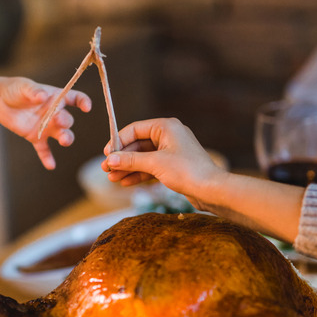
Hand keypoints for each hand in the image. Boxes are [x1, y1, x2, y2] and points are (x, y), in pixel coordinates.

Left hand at [0, 76, 91, 169]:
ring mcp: (47, 127)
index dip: (83, 102)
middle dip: (65, 122)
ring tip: (64, 142)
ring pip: (62, 135)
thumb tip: (42, 95)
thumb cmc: (16, 90)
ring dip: (66, 139)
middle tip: (58, 121)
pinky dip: (47, 158)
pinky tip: (50, 166)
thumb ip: (34, 91)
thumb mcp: (23, 87)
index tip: (86, 107)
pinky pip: (44, 150)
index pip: (75, 98)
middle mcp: (55, 114)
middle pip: (68, 120)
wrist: (2, 102)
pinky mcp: (36, 138)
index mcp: (56, 98)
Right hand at [101, 118, 225, 208]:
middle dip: (122, 158)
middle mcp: (169, 136)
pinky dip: (139, 174)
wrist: (210, 189)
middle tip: (106, 169)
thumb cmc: (187, 171)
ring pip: (143, 157)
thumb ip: (130, 161)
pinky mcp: (173, 166)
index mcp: (166, 127)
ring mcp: (171, 151)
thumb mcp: (155, 164)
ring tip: (112, 179)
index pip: (135, 129)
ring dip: (128, 168)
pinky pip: (151, 167)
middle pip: (137, 144)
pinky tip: (125, 182)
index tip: (107, 154)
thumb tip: (110, 160)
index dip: (119, 141)